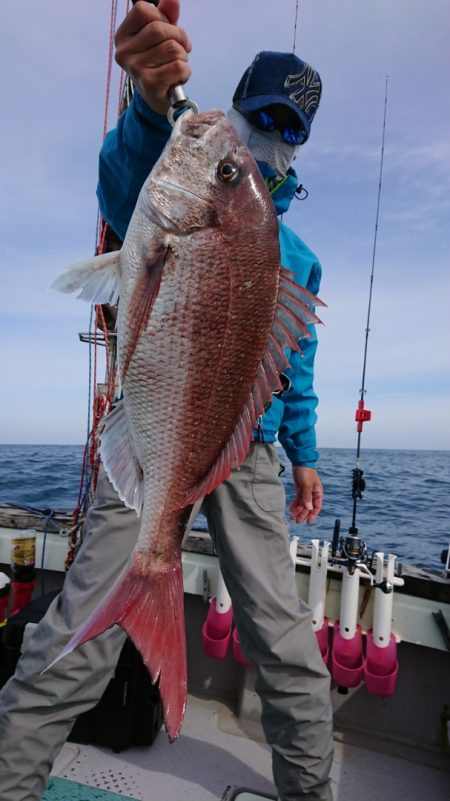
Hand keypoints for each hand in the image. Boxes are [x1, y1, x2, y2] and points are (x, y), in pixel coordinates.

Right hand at [115, 0, 191, 114]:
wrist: (158, 100)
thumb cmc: (159, 64)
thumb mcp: (160, 37)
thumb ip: (166, 15)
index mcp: (123, 36)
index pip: (143, 10)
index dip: (163, 17)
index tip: (169, 31)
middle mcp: (124, 52)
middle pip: (159, 29)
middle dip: (179, 37)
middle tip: (182, 49)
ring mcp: (135, 69)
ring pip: (172, 48)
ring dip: (183, 56)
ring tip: (177, 65)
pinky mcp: (149, 84)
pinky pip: (177, 66)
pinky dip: (185, 71)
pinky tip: (178, 78)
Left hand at [289, 466, 322, 524]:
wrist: (300, 463)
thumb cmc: (306, 472)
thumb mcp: (307, 485)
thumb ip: (307, 497)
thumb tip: (309, 508)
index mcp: (318, 493)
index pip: (317, 507)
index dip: (313, 515)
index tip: (308, 522)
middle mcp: (312, 494)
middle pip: (308, 507)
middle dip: (303, 514)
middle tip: (297, 521)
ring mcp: (306, 492)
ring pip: (302, 504)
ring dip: (298, 510)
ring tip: (292, 516)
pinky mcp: (300, 489)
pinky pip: (298, 499)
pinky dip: (295, 504)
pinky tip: (291, 508)